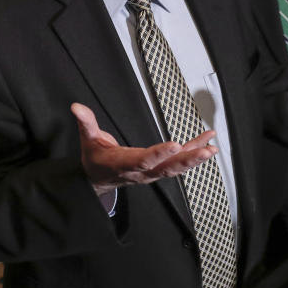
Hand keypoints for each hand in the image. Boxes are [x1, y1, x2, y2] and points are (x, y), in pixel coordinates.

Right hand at [71, 103, 216, 195]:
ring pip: (176, 168)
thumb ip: (86, 123)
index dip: (159, 154)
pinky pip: (178, 161)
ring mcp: (152, 172)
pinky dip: (194, 151)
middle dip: (187, 160)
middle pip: (166, 168)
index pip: (143, 160)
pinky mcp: (159, 168)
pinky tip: (208, 143)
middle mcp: (141, 171)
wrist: (99, 180)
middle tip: (205, 151)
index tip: (175, 144)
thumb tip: (76, 107)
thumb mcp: (87, 141)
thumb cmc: (95, 160)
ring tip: (211, 147)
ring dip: (195, 158)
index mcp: (123, 164)